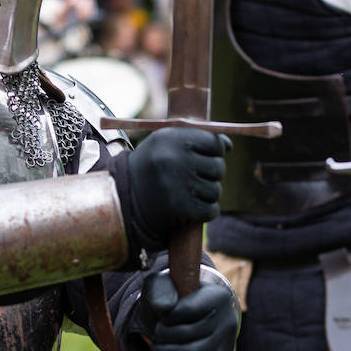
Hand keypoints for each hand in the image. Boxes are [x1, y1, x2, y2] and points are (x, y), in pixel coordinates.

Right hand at [125, 128, 230, 244]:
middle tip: (193, 177)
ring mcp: (179, 186)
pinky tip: (190, 208)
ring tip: (186, 193)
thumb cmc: (150, 167)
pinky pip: (211, 210)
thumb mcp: (164, 143)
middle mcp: (174, 160)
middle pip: (218, 167)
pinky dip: (205, 211)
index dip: (214, 151)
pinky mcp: (182, 210)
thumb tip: (228, 145)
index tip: (206, 156)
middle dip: (211, 174)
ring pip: (216, 190)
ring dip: (206, 194)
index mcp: (171, 138)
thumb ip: (194, 138)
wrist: (123, 200)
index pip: (214, 143)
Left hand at [126, 269, 238, 350]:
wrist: (201, 315)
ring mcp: (227, 345)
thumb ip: (161, 290)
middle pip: (189, 334)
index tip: (162, 317)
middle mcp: (228, 321)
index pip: (187, 310)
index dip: (167, 317)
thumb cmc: (181, 300)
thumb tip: (163, 308)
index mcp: (217, 297)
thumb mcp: (170, 286)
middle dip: (163, 338)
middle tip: (156, 338)